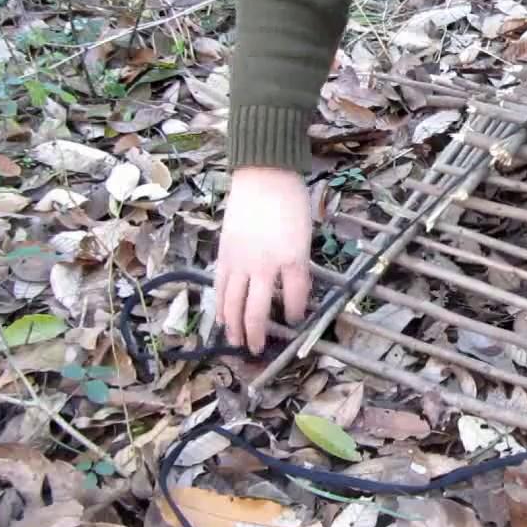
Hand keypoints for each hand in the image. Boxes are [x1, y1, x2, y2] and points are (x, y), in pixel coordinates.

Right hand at [214, 167, 312, 352]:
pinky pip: (220, 287)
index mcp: (292, 260)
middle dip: (258, 334)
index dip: (295, 314)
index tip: (295, 321)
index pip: (296, 298)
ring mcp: (241, 261)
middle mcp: (264, 266)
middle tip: (258, 349)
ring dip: (234, 327)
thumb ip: (298, 264)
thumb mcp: (305, 236)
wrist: (264, 176)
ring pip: (233, 304)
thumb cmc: (291, 202)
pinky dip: (220, 304)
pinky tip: (221, 316)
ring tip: (235, 343)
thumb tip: (294, 287)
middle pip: (257, 311)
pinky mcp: (225, 254)